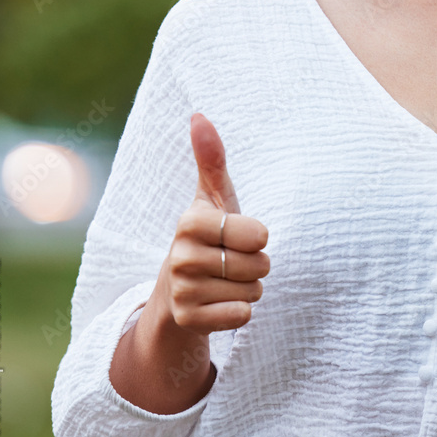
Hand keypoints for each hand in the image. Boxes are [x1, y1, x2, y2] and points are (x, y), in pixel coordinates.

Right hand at [162, 113, 269, 334]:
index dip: (259, 237)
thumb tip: (199, 115)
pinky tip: (220, 303)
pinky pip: (242, 316)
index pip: (259, 234)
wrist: (177, 293)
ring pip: (253, 291)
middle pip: (259, 264)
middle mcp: (180, 255)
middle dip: (256, 265)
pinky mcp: (188, 321)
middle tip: (232, 261)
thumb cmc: (209, 236)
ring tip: (225, 280)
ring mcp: (182, 291)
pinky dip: (240, 311)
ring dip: (249, 288)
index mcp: (189, 221)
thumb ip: (212, 159)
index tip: (237, 235)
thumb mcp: (213, 198)